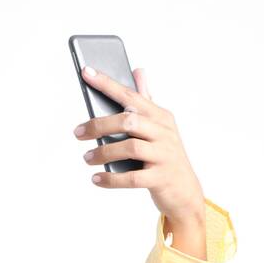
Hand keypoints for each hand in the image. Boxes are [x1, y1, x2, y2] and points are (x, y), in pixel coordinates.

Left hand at [75, 65, 204, 224]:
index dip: (107, 84)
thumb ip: (146, 100)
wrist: (185, 191)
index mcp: (160, 116)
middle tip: (78, 133)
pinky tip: (96, 179)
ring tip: (87, 157)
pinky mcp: (160, 178)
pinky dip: (111, 179)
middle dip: (99, 125)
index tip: (86, 72)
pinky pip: (132, 178)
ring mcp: (164, 155)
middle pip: (128, 121)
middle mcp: (164, 132)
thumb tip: (138, 71)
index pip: (130, 95)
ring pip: (130, 148)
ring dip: (103, 152)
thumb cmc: (165, 155)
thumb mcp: (159, 126)